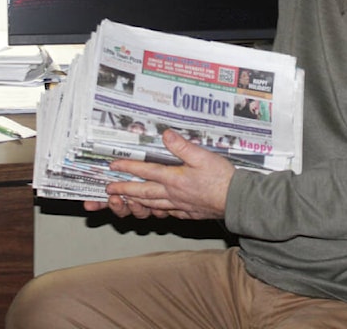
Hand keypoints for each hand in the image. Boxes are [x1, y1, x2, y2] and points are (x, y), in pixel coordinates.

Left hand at [97, 129, 234, 219]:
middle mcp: (173, 194)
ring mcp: (180, 205)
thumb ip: (182, 146)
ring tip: (126, 201)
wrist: (236, 200)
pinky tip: (158, 210)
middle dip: (125, 190)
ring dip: (137, 202)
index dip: (128, 167)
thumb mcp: (202, 156)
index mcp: (174, 179)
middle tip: (110, 190)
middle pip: (143, 192)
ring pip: (153, 204)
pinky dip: (158, 211)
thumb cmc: (222, 179)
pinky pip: (168, 212)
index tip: (114, 166)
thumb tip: (166, 134)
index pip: (145, 171)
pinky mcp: (188, 212)